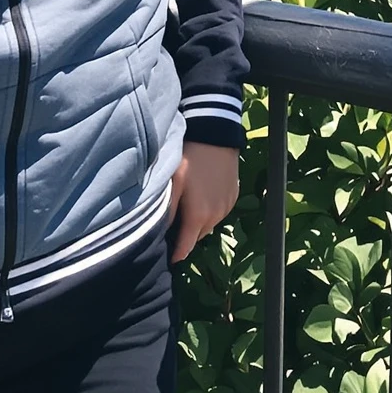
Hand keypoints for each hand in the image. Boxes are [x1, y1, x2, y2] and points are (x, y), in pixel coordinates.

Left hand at [166, 140, 239, 261]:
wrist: (217, 135)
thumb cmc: (190, 158)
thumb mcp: (173, 182)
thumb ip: (166, 211)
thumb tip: (158, 233)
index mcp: (198, 217)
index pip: (185, 249)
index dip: (174, 255)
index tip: (164, 257)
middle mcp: (215, 217)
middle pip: (196, 237)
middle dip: (185, 235)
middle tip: (173, 223)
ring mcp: (226, 208)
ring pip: (208, 225)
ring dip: (197, 223)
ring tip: (187, 206)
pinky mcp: (233, 198)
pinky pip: (218, 212)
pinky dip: (209, 210)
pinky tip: (201, 195)